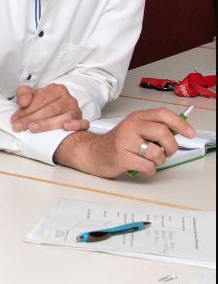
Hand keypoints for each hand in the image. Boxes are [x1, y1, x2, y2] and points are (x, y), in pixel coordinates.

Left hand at [11, 84, 88, 132]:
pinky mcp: (81, 121)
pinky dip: (75, 125)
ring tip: (32, 128)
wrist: (54, 109)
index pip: (42, 99)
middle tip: (19, 126)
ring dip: (46, 125)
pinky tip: (65, 127)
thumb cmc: (42, 102)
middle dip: (32, 119)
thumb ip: (23, 94)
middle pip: (50, 110)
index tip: (16, 118)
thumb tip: (23, 102)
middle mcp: (68, 99)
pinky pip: (82, 123)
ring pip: (62, 118)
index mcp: (57, 89)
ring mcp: (76, 111)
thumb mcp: (30, 94)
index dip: (27, 109)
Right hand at [53, 108, 196, 177]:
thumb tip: (180, 130)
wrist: (93, 153)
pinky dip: (150, 170)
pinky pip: (149, 166)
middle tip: (167, 151)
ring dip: (159, 161)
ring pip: (157, 153)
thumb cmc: (118, 143)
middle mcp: (130, 127)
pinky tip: (141, 166)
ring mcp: (125, 142)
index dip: (180, 123)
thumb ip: (155, 127)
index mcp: (136, 118)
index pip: (162, 114)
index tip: (190, 133)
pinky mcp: (122, 157)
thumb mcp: (136, 129)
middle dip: (171, 146)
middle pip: (163, 133)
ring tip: (150, 160)